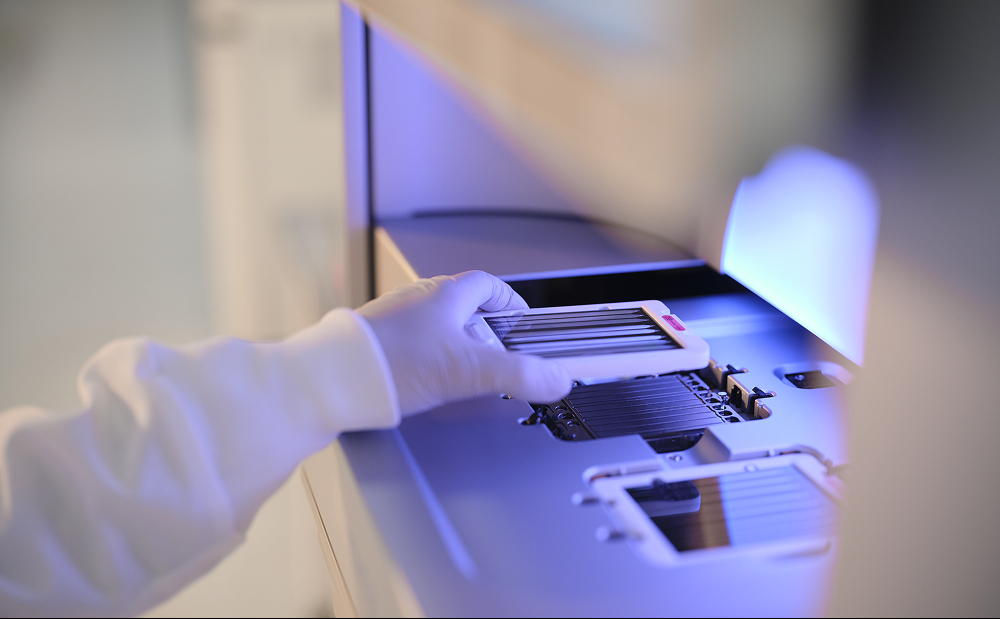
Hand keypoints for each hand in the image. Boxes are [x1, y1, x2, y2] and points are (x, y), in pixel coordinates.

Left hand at [357, 271, 572, 416]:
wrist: (335, 379)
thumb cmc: (394, 363)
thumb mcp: (469, 371)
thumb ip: (518, 376)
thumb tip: (556, 379)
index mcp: (444, 295)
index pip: (486, 285)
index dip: (508, 301)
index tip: (519, 317)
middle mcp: (415, 299)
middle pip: (459, 303)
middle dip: (482, 325)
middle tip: (495, 350)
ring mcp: (391, 318)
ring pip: (432, 322)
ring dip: (452, 341)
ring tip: (462, 369)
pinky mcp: (371, 340)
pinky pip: (407, 340)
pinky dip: (424, 355)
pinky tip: (423, 378)